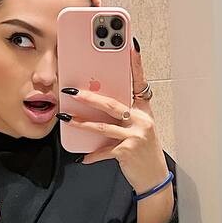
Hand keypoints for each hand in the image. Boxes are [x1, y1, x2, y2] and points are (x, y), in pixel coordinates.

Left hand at [62, 37, 168, 194]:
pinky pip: (104, 151)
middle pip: (112, 104)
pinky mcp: (127, 152)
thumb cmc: (144, 151)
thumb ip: (124, 115)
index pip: (140, 82)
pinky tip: (83, 157)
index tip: (131, 45)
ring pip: (103, 126)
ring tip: (67, 118)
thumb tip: (99, 102)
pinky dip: (92, 155)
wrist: (154, 178)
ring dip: (82, 123)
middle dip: (89, 96)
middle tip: (71, 91)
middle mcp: (142, 120)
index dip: (136, 63)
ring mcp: (136, 136)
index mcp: (144, 110)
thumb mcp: (139, 128)